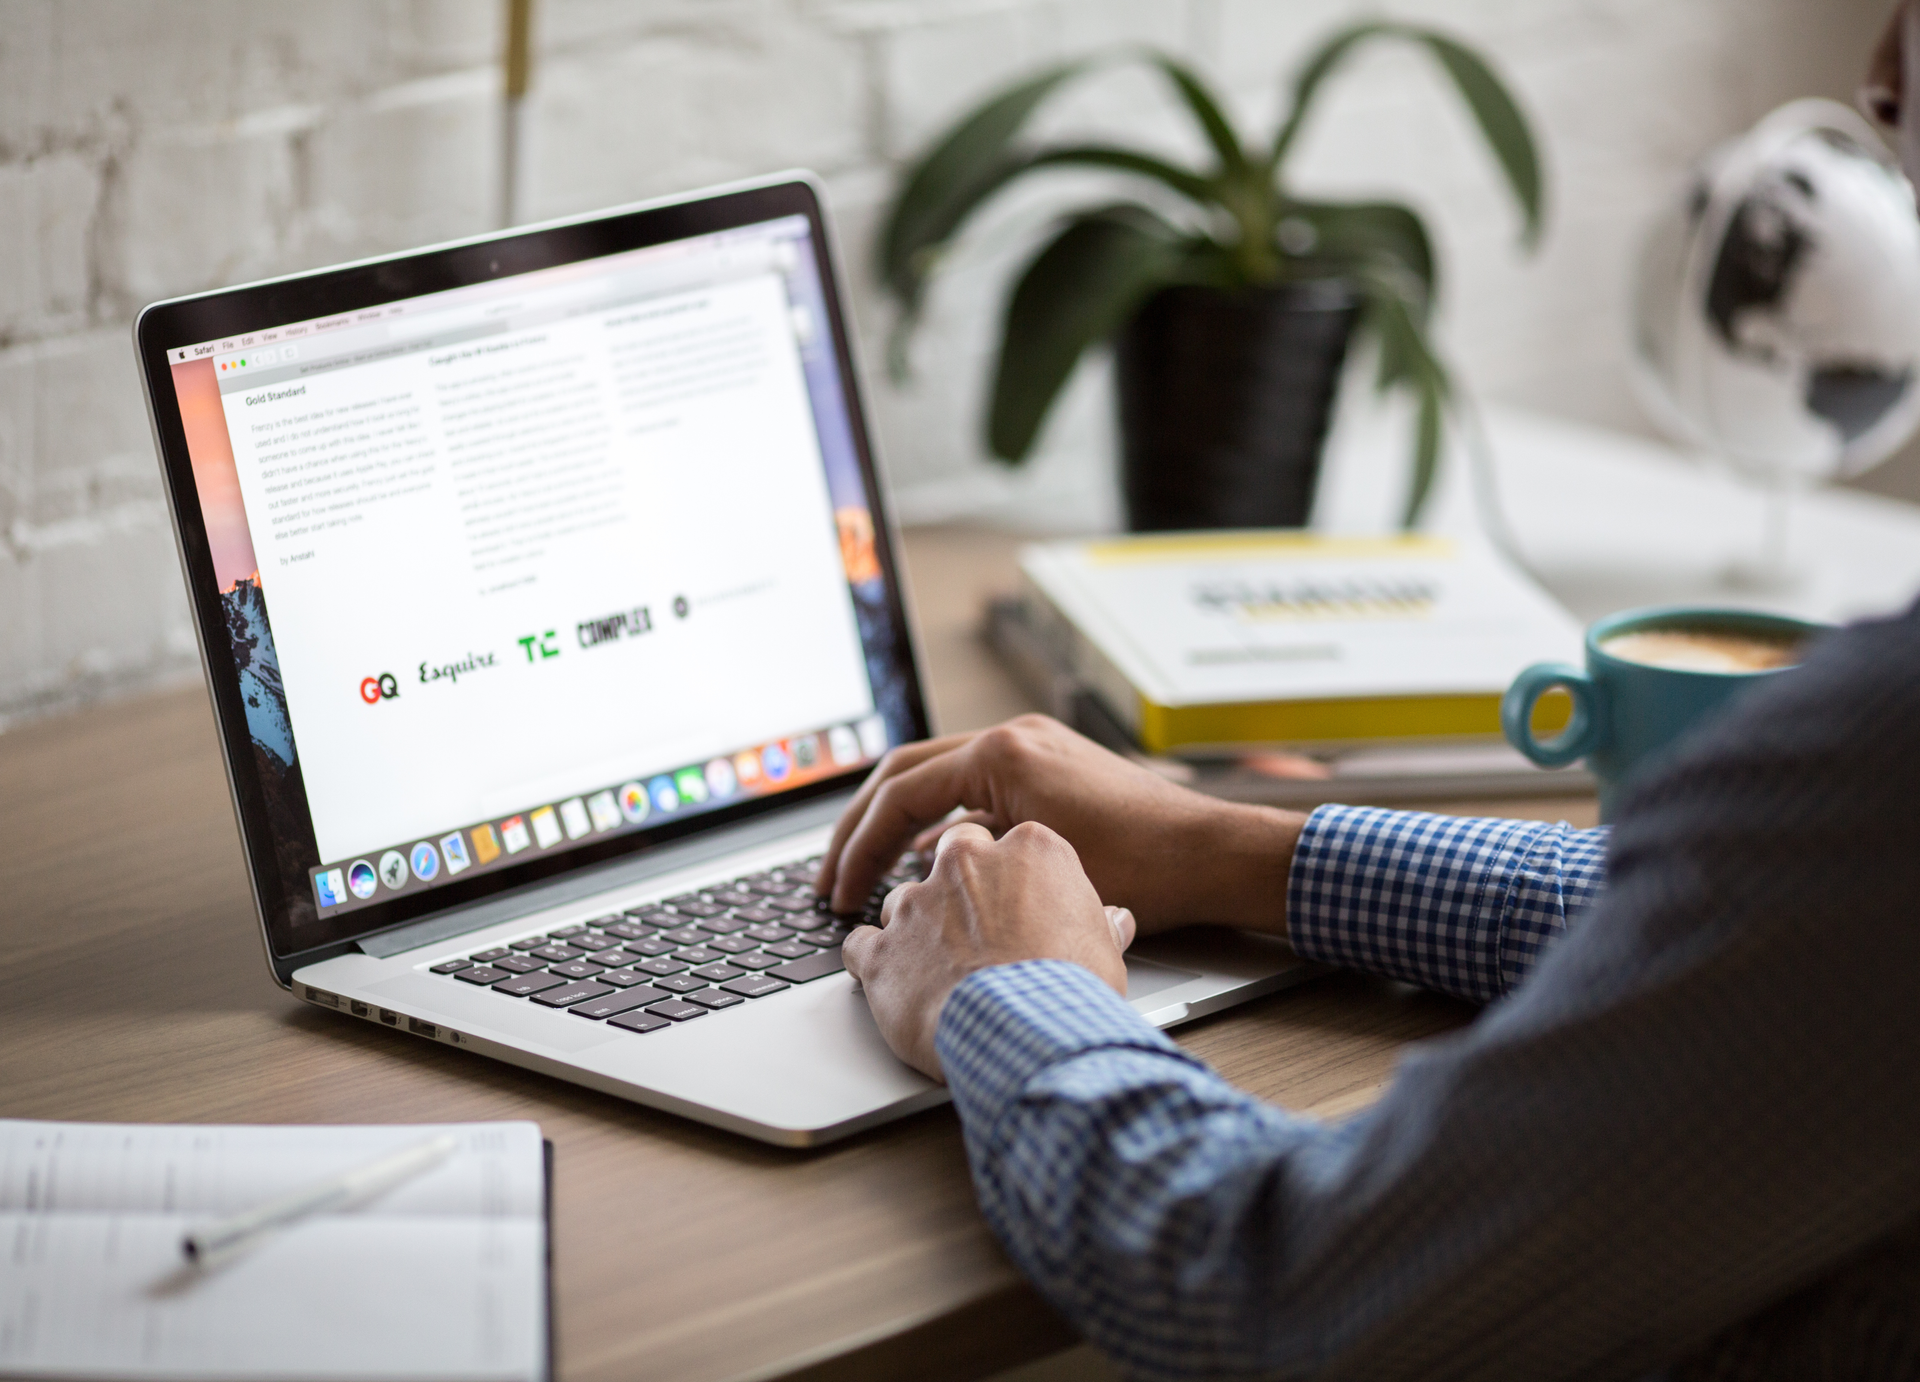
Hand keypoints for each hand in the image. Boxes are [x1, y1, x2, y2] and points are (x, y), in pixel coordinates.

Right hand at [818, 714, 1304, 938]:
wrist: (1213, 855)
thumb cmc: (1143, 869)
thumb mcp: (1036, 869)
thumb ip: (966, 862)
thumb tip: (915, 878)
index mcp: (1003, 753)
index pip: (900, 793)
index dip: (859, 848)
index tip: (840, 893)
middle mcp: (1014, 737)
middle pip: (905, 774)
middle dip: (860, 829)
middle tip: (831, 879)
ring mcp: (1033, 747)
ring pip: (937, 778)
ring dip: (897, 825)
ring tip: (868, 875)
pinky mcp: (1050, 768)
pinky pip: (974, 789)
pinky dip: (942, 824)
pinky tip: (930, 868)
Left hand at [842, 821, 1134, 1078]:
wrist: (1026, 1032)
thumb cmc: (1071, 989)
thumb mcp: (1105, 950)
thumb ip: (1099, 924)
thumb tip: (1115, 922)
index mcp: (1028, 850)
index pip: (1011, 845)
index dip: (1014, 880)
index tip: (1019, 905)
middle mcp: (966, 863)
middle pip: (951, 857)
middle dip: (958, 887)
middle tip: (976, 928)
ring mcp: (917, 903)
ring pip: (903, 901)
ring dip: (916, 929)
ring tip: (939, 970)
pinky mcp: (881, 949)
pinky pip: (861, 945)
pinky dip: (872, 962)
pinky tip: (892, 984)